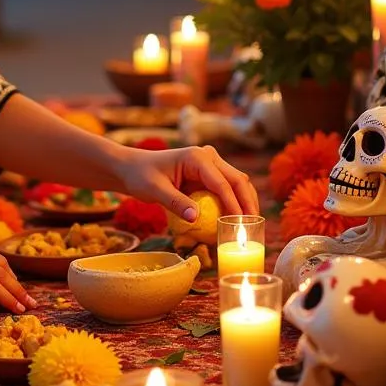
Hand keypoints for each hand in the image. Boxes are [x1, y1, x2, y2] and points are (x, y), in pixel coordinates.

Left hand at [114, 144, 259, 220]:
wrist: (132, 168)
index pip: (222, 183)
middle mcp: (208, 157)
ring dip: (245, 203)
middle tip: (252, 228)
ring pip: (237, 183)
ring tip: (249, 226)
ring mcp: (210, 165)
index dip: (234, 204)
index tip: (240, 224)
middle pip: (238, 180)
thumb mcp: (154, 190)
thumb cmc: (140, 176)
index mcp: (197, 157)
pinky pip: (227, 189)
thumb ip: (176, 203)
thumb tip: (196, 219)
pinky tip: (237, 220)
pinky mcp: (208, 174)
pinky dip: (235, 202)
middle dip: (247, 203)